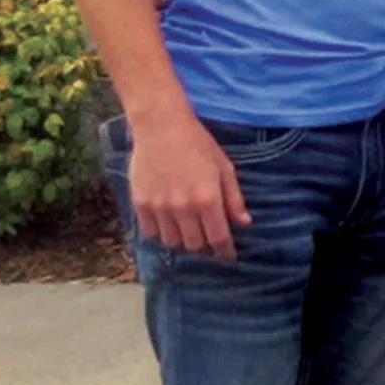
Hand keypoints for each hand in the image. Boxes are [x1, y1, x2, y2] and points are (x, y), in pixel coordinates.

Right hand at [128, 112, 250, 259]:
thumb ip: (234, 198)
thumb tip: (244, 223)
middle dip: (205, 247)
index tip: (229, 257)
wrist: (161, 128)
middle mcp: (183, 207)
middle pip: (195, 245)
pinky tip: (169, 224)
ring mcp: (159, 207)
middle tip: (209, 240)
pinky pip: (151, 233)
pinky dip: (161, 234)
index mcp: (207, 198)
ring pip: (172, 242)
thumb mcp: (224, 168)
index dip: (225, 252)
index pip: (218, 238)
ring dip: (183, 241)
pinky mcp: (140, 204)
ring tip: (189, 231)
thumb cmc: (198, 145)